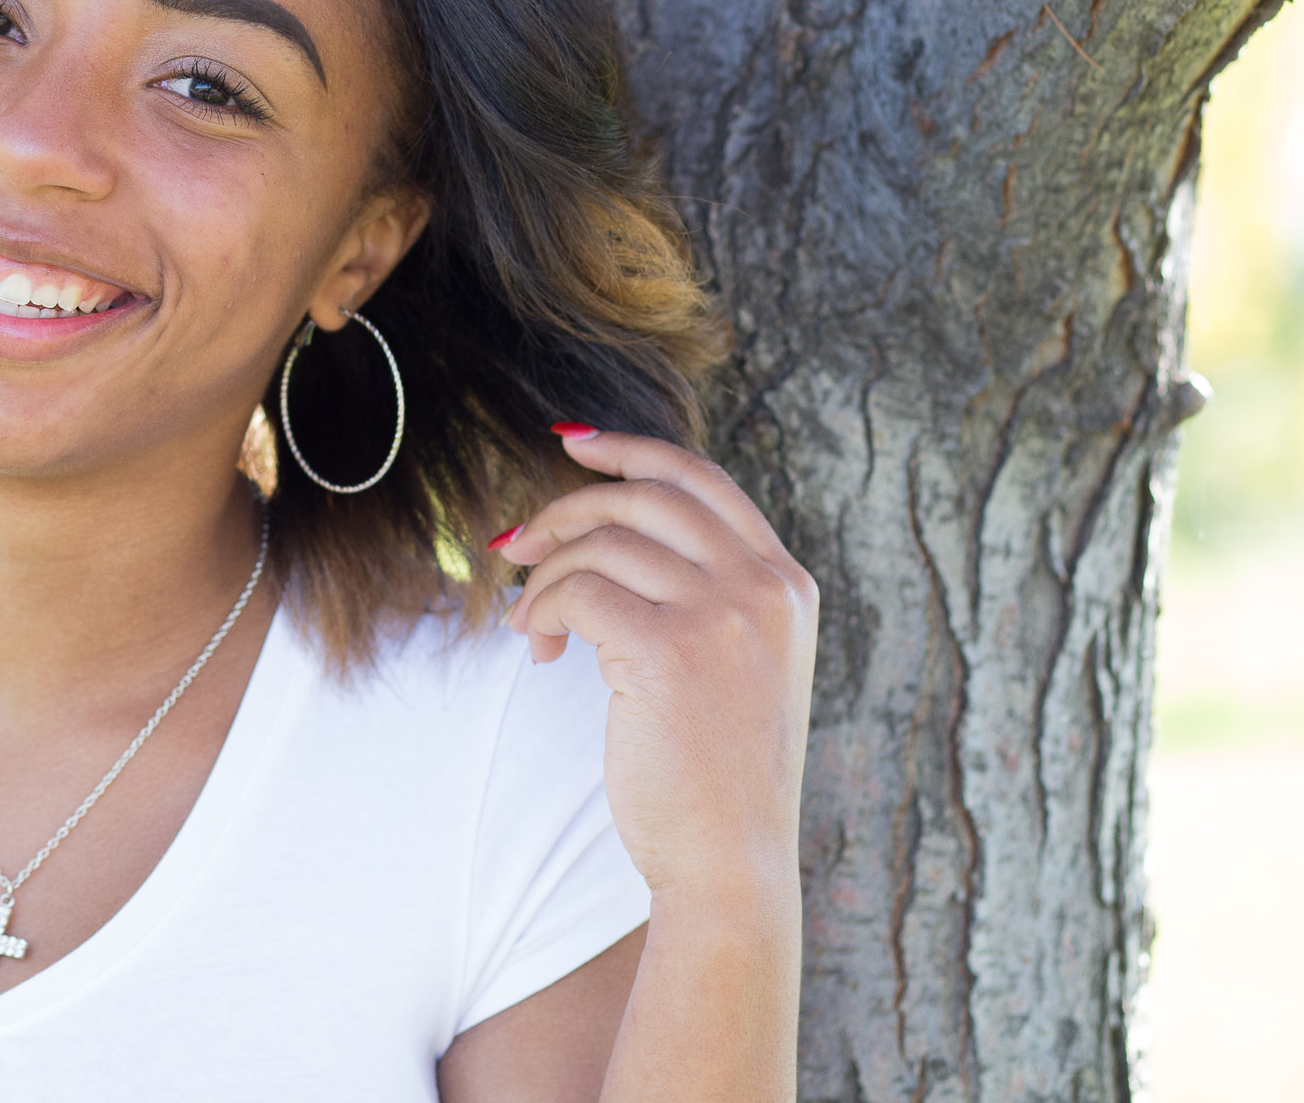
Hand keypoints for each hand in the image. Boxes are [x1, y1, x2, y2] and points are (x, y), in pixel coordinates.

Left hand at [498, 427, 817, 900]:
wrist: (731, 861)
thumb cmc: (718, 772)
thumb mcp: (741, 664)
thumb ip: (707, 593)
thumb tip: (609, 532)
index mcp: (786, 583)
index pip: (702, 480)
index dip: (631, 450)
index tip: (572, 443)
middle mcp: (763, 587)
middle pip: (643, 498)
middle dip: (566, 509)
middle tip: (517, 545)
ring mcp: (722, 616)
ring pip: (602, 545)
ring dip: (547, 576)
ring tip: (531, 625)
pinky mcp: (668, 650)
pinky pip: (579, 592)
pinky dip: (544, 610)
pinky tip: (540, 646)